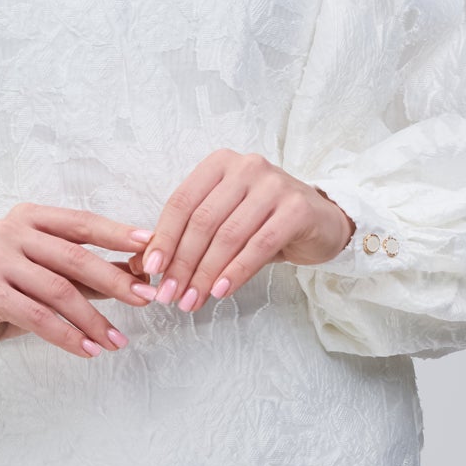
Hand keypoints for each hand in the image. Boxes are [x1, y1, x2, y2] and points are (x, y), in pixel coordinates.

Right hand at [0, 204, 157, 362]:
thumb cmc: (3, 292)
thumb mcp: (45, 274)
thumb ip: (85, 272)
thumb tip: (136, 273)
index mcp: (29, 216)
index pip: (81, 223)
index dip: (117, 234)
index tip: (150, 247)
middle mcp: (10, 230)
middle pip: (75, 257)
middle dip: (116, 280)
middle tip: (146, 299)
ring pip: (59, 290)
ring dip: (93, 319)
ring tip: (117, 341)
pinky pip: (37, 316)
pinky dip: (67, 335)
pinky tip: (87, 350)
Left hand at [131, 151, 354, 312]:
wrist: (321, 222)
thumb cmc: (264, 222)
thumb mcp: (224, 221)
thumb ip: (188, 236)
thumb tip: (143, 264)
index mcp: (220, 164)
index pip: (182, 202)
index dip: (163, 238)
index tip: (150, 270)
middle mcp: (246, 167)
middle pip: (203, 221)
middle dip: (182, 263)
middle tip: (169, 295)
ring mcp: (274, 185)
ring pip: (229, 235)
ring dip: (206, 274)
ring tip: (192, 301)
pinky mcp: (297, 209)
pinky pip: (259, 246)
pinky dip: (236, 272)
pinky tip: (220, 292)